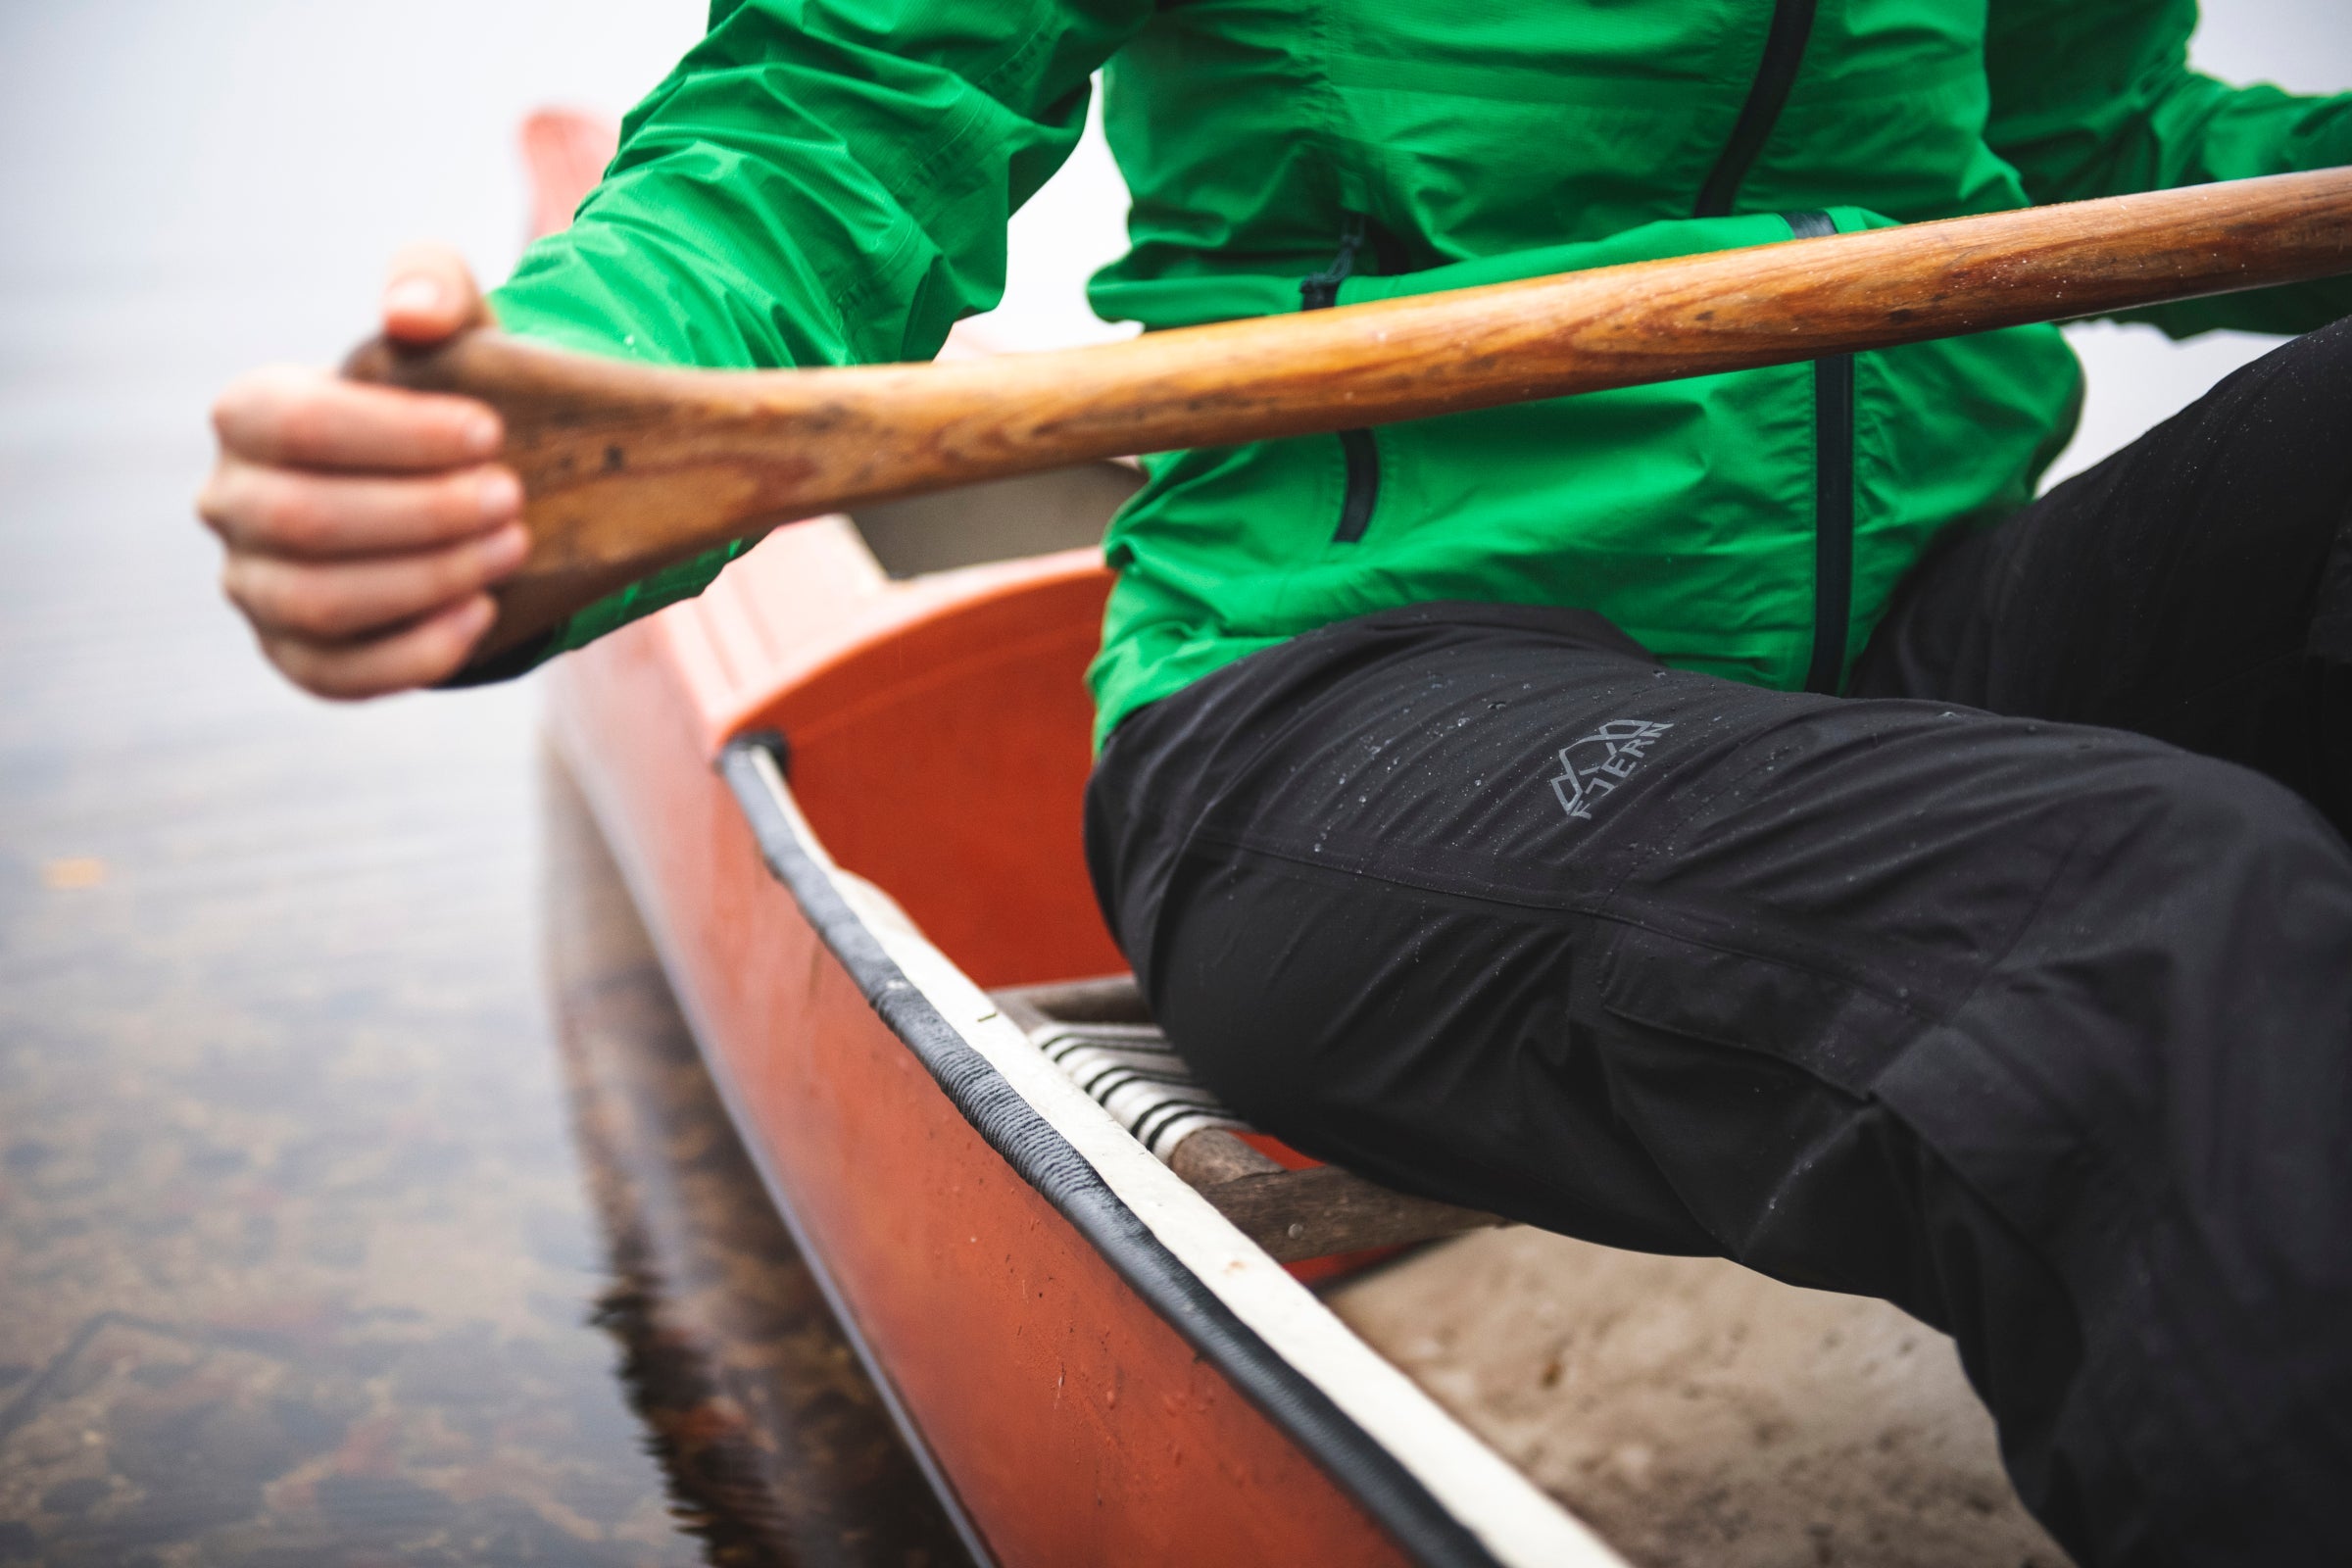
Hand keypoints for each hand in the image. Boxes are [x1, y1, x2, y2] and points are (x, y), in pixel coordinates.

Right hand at [199, 245, 524, 698]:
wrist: (469, 488)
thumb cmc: (450, 398)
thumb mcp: (456, 324)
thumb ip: (434, 283)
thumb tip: (410, 312)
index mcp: (249, 414)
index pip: (297, 426)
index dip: (397, 434)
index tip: (490, 433)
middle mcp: (230, 503)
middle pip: (307, 520)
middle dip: (422, 514)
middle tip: (512, 500)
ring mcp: (255, 587)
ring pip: (320, 600)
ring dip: (426, 577)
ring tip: (510, 549)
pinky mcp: (296, 656)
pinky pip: (339, 674)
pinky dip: (414, 653)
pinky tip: (480, 614)